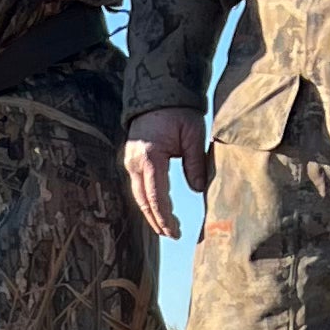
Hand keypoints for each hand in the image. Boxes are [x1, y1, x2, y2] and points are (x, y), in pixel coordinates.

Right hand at [122, 107, 209, 238]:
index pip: (156, 196)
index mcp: (150, 156)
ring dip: (152, 214)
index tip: (175, 232)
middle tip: (173, 235)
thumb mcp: (193, 133)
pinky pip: (138, 186)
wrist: (158, 93)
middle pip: (143, 201)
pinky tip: (159, 209)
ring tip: (166, 228)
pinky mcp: (131, 161)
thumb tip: (198, 190)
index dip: (165, 217)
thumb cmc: (178, 111)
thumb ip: (195, 162)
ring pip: (138, 196)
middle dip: (157, 221)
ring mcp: (130, 162)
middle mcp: (135, 162)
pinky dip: (148, 201)